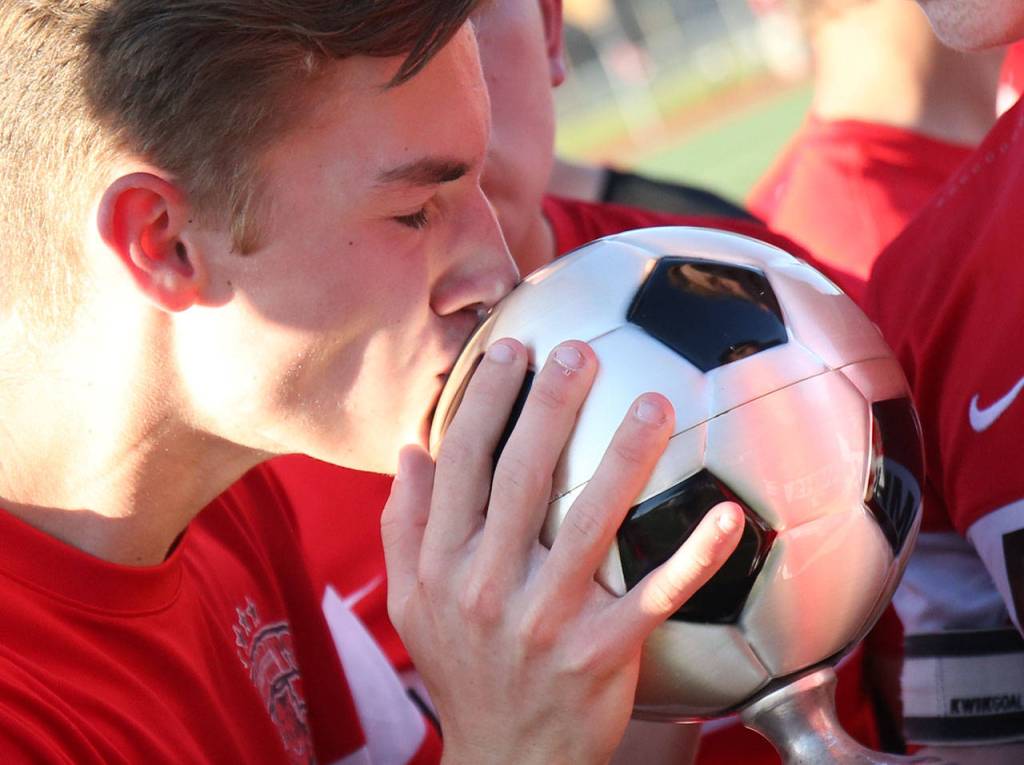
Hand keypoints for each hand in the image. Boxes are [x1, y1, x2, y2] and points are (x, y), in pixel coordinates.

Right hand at [382, 338, 743, 764]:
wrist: (505, 763)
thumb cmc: (463, 671)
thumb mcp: (411, 603)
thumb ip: (404, 525)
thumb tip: (411, 448)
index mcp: (441, 565)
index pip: (459, 465)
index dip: (485, 400)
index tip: (513, 349)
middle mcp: (486, 586)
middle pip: (519, 477)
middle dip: (549, 406)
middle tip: (580, 351)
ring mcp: (545, 620)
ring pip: (589, 522)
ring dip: (624, 457)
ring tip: (654, 400)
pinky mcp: (600, 653)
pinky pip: (652, 595)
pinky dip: (693, 555)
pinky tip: (727, 515)